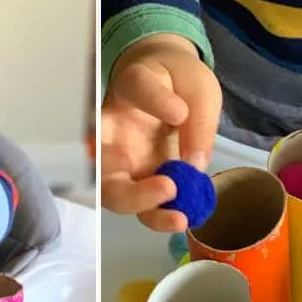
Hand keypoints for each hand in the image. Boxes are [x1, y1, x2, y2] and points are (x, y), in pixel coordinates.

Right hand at [101, 33, 221, 231]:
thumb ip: (199, 121)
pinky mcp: (136, 178)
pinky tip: (183, 218)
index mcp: (132, 87)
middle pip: (99, 156)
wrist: (174, 90)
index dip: (154, 99)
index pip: (136, 85)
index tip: (180, 111)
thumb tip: (194, 162)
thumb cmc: (181, 83)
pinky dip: (158, 216)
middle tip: (168, 187)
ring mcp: (121, 157)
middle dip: (126, 182)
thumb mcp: (201, 91)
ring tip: (179, 217)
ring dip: (141, 206)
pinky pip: (138, 204)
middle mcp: (115, 126)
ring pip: (112, 190)